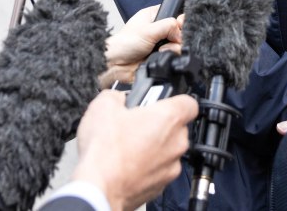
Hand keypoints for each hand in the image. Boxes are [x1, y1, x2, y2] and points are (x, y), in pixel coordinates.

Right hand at [73, 90, 198, 210]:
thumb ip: (116, 96)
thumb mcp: (103, 107)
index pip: (189, 103)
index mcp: (169, 118)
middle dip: (159, 125)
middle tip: (137, 125)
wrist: (97, 190)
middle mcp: (176, 143)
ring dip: (154, 148)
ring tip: (129, 147)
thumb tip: (117, 98)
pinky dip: (147, 167)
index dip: (174, 100)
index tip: (160, 103)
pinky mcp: (161, 186)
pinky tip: (127, 165)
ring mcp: (171, 166)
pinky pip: (159, 171)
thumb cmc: (104, 152)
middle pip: (177, 128)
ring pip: (168, 151)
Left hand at [101, 6, 183, 87]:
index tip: (178, 26)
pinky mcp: (160, 55)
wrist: (115, 64)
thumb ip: (169, 26)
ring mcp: (160, 42)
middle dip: (176, 37)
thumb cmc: (123, 44)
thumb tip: (181, 32)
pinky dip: (169, 56)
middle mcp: (158, 28)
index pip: (175, 13)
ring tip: (159, 50)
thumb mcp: (148, 30)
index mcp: (154, 16)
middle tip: (167, 39)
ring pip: (178, 44)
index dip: (179, 20)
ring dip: (171, 48)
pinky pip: (173, 55)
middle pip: (179, 30)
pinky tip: (159, 56)